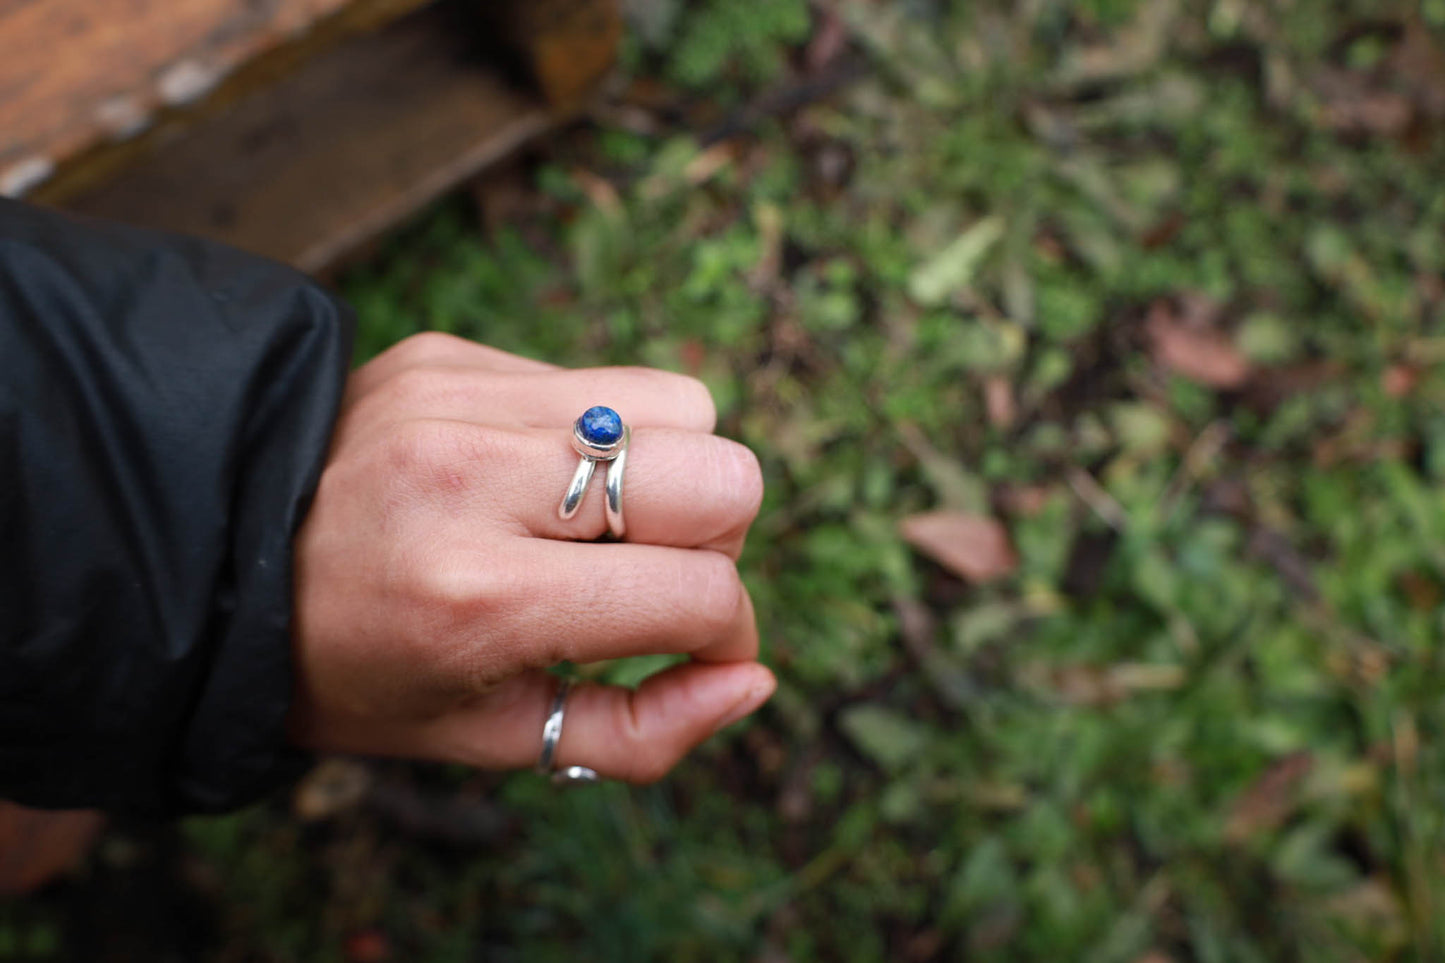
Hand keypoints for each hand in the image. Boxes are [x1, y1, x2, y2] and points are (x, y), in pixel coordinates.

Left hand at [287, 333, 774, 781]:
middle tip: (649, 580)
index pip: (698, 593)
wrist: (210, 562)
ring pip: (683, 405)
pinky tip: (536, 482)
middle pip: (722, 474)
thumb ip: (641, 733)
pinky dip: (603, 439)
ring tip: (598, 526)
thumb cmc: (356, 671)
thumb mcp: (489, 739)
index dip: (726, 633)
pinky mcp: (451, 352)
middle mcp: (473, 479)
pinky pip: (604, 380)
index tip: (695, 649)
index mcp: (477, 599)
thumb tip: (753, 680)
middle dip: (718, 543)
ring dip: (672, 476)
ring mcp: (461, 397)